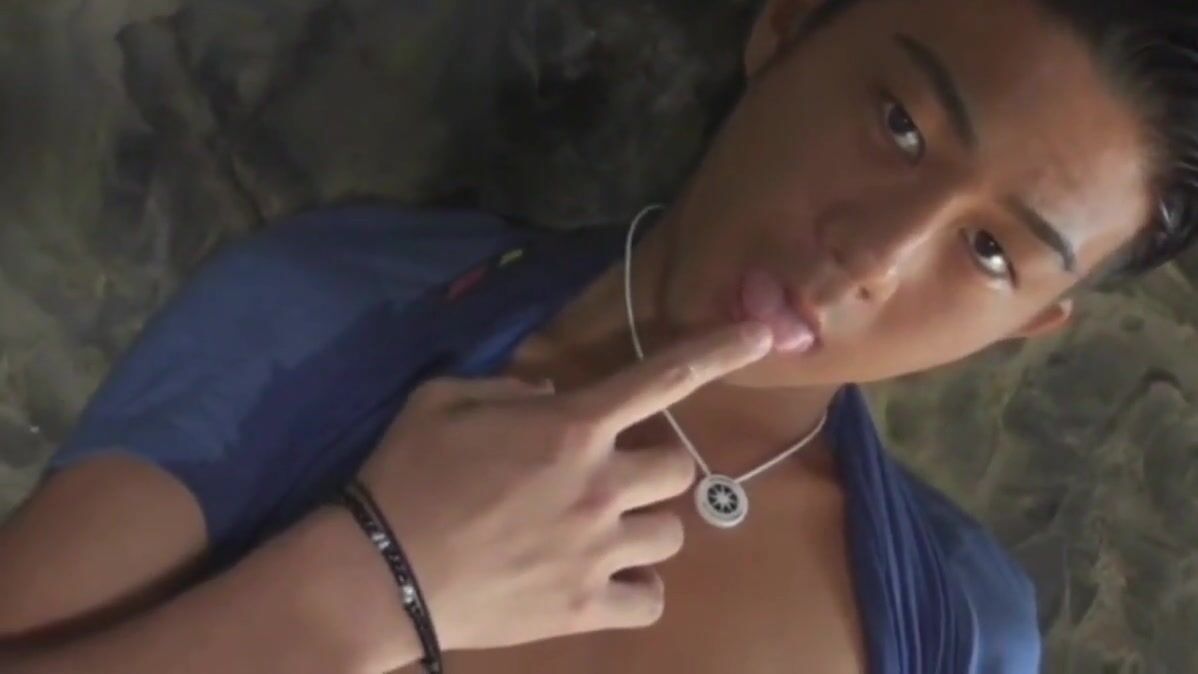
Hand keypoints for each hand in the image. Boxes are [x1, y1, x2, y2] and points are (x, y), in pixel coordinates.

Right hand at [358, 322, 772, 653]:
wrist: (378, 573)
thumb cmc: (407, 476)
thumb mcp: (443, 401)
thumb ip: (509, 387)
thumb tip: (553, 394)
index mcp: (571, 427)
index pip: (662, 377)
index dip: (718, 351)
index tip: (763, 336)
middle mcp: (601, 485)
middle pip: (678, 469)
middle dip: (650, 469)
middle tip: (607, 480)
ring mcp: (599, 550)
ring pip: (671, 534)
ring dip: (643, 527)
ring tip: (599, 534)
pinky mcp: (587, 607)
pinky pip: (651, 599)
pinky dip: (636, 590)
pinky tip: (606, 582)